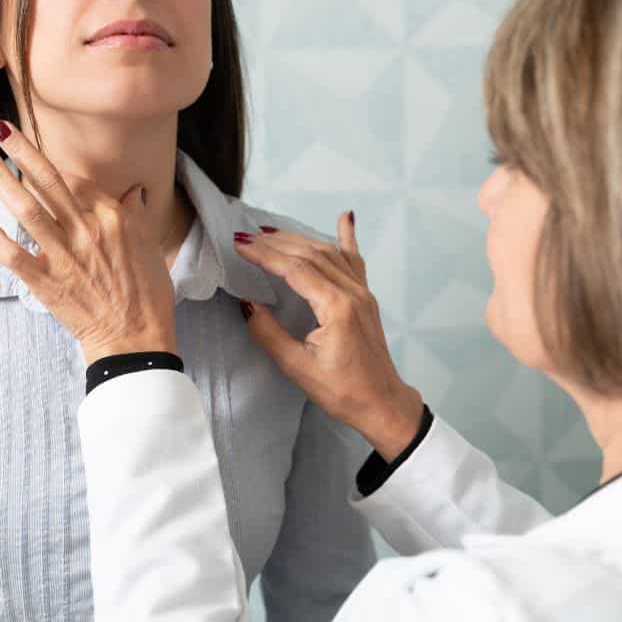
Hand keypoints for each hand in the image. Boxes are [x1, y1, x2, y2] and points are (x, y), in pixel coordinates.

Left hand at [0, 120, 176, 363]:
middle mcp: (86, 231)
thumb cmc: (147, 296)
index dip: (52, 163)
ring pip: (26, 208)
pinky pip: (12, 254)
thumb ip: (134, 216)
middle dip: (21, 150)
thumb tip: (133, 192)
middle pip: (48, 181)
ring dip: (2, 181)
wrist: (135, 340)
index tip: (32, 149)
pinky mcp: (45, 281)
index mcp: (113, 219)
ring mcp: (63, 256)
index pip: (77, 180)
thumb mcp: (149, 248)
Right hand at [235, 215, 425, 460]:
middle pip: (310, 254)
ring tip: (270, 232)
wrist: (382, 404)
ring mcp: (362, 292)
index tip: (240, 244)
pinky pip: (354, 260)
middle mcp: (352, 292)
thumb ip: (268, 332)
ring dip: (298, 239)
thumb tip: (247, 304)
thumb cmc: (341, 391)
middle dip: (275, 242)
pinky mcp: (366, 297)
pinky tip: (345, 218)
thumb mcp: (296, 367)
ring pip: (328, 252)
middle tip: (246, 237)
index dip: (265, 254)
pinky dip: (347, 237)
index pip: (295, 269)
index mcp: (336, 307)